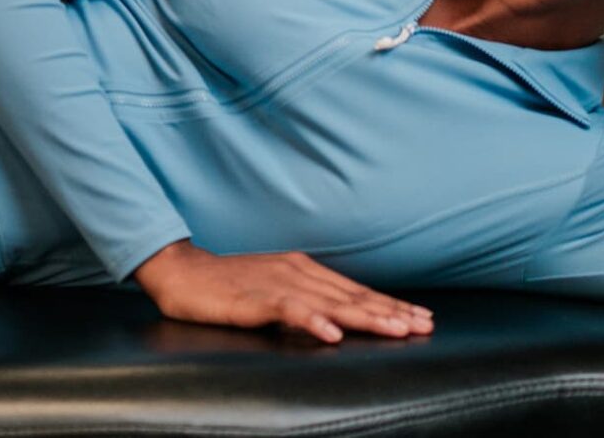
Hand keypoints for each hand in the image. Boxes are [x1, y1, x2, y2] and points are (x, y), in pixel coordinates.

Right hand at [132, 241, 432, 343]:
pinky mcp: (253, 298)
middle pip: (351, 296)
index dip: (389, 304)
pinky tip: (332, 333)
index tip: (420, 317)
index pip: (355, 291)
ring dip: (365, 316)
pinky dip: (312, 320)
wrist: (180, 273)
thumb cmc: (227, 286)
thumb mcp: (274, 290)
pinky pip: (288, 310)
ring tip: (394, 329)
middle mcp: (296, 272)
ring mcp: (276, 284)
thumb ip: (305, 300)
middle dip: (391, 312)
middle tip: (423, 325)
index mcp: (303, 270)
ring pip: (330, 303)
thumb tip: (339, 319)